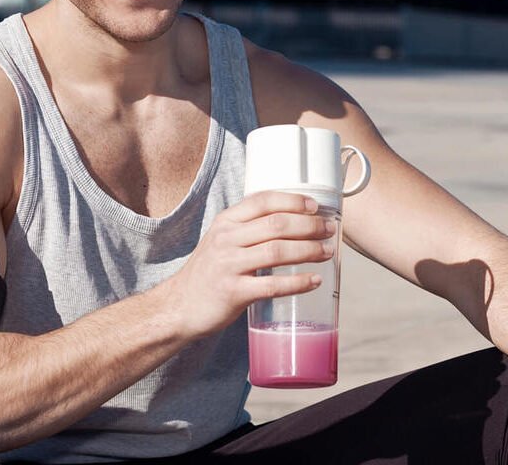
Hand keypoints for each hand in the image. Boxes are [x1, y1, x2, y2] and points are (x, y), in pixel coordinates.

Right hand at [167, 191, 334, 337]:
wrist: (178, 307)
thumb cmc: (209, 272)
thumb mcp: (222, 240)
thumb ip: (249, 228)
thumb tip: (294, 220)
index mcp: (226, 221)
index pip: (262, 201)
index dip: (293, 201)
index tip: (316, 206)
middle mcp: (226, 239)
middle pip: (276, 225)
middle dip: (309, 226)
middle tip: (329, 230)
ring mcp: (229, 266)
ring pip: (278, 251)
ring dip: (309, 250)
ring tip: (328, 252)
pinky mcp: (233, 293)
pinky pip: (273, 285)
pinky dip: (298, 282)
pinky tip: (314, 281)